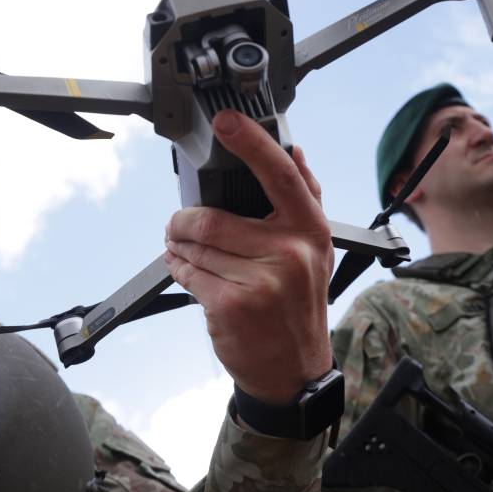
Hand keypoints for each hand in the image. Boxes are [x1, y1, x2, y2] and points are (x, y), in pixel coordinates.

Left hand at [164, 110, 333, 405]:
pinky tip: (184, 271)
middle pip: (213, 218)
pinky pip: (187, 273)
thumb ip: (306, 198)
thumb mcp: (315, 251)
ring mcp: (260, 281)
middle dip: (183, 221)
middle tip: (178, 225)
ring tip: (182, 251)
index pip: (280, 175)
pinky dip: (177, 269)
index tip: (226, 122)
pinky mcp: (231, 305)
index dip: (251, 143)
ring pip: (195, 246)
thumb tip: (295, 151)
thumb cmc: (298, 303)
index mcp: (310, 230)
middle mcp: (290, 253)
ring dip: (177, 246)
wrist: (292, 369)